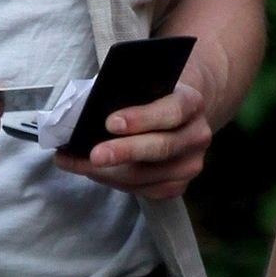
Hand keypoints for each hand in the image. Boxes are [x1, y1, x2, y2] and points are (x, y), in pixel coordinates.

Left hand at [54, 80, 212, 200]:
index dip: (141, 119)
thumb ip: (123, 96)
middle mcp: (197, 135)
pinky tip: (94, 172)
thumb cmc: (150, 98)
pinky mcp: (179, 185)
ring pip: (148, 176)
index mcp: (191, 103)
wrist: (176, 117)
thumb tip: (83, 117)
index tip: (110, 123)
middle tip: (94, 156)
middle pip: (161, 148)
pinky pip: (144, 190)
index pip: (171, 111)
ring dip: (108, 172)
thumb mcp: (143, 87)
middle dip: (124, 153)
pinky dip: (114, 183)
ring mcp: (191, 164)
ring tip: (78, 164)